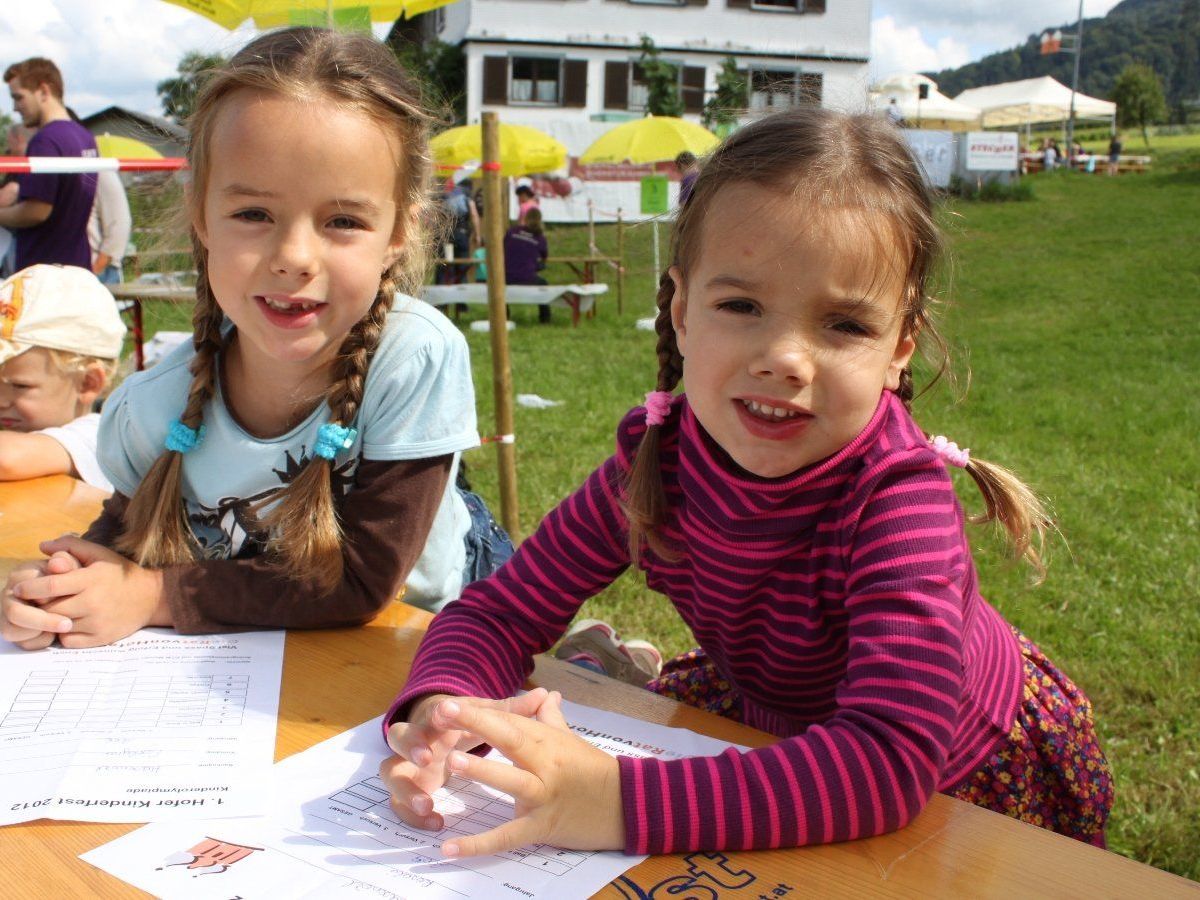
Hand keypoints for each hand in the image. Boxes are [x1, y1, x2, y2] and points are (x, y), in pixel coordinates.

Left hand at [9, 535, 166, 648]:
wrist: (152, 597)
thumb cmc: (120, 572)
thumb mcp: (99, 553)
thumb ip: (71, 546)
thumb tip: (43, 547)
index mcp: (91, 579)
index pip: (50, 585)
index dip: (30, 588)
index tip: (18, 588)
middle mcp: (93, 602)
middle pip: (50, 609)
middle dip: (39, 605)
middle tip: (38, 601)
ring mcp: (97, 622)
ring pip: (58, 626)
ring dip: (52, 620)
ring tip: (55, 611)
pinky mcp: (101, 638)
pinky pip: (69, 641)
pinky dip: (64, 634)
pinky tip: (71, 623)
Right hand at [380, 688, 551, 830]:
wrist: (435, 731)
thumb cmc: (463, 723)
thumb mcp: (486, 715)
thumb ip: (512, 709)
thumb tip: (547, 694)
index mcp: (437, 717)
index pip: (430, 712)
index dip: (434, 715)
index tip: (442, 717)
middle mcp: (417, 738)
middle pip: (398, 736)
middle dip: (410, 745)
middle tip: (426, 759)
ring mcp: (408, 764)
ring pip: (391, 773)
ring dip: (405, 788)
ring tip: (425, 804)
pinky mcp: (407, 788)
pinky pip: (398, 803)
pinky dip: (411, 813)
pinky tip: (433, 821)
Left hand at [435, 690, 624, 856]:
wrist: (626, 806)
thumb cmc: (593, 770)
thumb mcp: (572, 740)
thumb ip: (550, 718)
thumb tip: (545, 693)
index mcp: (549, 741)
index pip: (511, 721)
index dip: (479, 712)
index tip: (449, 704)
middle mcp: (546, 765)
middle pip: (510, 740)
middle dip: (477, 725)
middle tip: (442, 713)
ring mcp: (544, 797)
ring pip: (512, 781)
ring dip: (482, 771)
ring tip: (451, 761)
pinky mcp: (542, 828)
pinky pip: (508, 837)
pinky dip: (479, 845)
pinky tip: (449, 848)